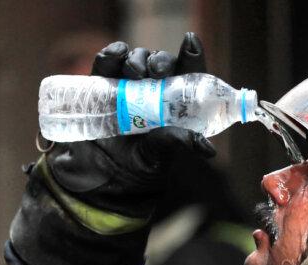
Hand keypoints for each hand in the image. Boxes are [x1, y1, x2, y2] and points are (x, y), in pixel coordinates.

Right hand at [43, 33, 215, 211]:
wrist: (99, 177)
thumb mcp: (159, 156)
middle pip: (161, 63)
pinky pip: (107, 62)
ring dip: (137, 59)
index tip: (190, 44)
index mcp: (175, 105)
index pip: (188, 74)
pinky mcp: (101, 85)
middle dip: (161, 61)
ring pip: (136, 59)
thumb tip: (207, 148)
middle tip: (157, 72)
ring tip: (133, 73)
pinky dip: (111, 55)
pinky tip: (116, 56)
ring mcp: (126, 85)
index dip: (191, 56)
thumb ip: (177, 143)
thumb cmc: (137, 167)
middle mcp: (153, 91)